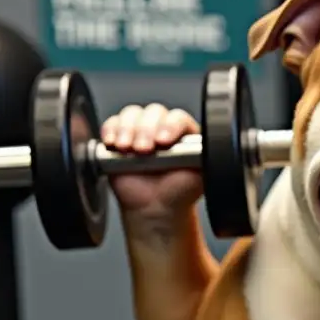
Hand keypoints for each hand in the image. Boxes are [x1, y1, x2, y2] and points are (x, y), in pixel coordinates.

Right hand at [100, 103, 201, 221]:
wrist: (156, 207)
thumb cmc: (179, 191)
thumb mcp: (201, 175)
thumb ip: (205, 157)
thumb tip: (210, 146)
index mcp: (186, 132)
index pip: (178, 117)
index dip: (170, 125)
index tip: (165, 141)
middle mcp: (163, 127)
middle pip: (153, 112)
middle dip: (146, 129)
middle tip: (144, 150)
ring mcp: (140, 130)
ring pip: (132, 114)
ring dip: (127, 129)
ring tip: (127, 149)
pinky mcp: (120, 137)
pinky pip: (112, 123)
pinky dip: (110, 130)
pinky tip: (112, 143)